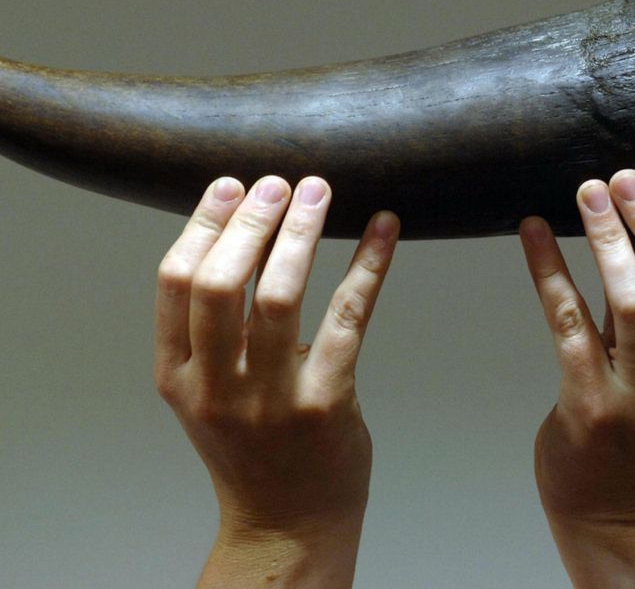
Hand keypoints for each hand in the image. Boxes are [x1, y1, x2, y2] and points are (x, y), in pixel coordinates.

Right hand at [154, 175, 398, 587]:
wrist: (287, 523)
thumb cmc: (253, 448)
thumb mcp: (209, 395)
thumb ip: (212, 334)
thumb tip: (244, 237)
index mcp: (179, 376)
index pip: (176, 283)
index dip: (203, 226)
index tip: (230, 186)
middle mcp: (216, 387)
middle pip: (221, 283)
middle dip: (250, 222)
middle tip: (278, 183)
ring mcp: (269, 398)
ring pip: (279, 296)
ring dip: (301, 234)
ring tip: (319, 191)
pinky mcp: (325, 402)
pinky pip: (348, 317)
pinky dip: (368, 264)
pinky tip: (385, 228)